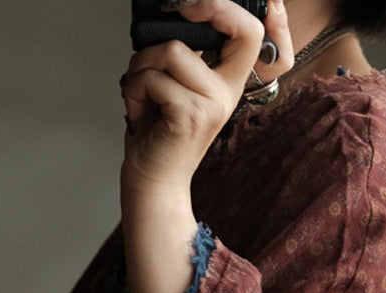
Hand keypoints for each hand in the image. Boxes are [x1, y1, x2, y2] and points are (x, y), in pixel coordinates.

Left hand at [120, 0, 293, 199]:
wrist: (153, 181)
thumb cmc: (158, 134)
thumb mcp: (177, 86)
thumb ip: (184, 56)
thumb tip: (173, 16)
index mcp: (227, 81)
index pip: (250, 31)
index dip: (225, 8)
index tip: (192, 8)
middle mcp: (225, 92)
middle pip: (213, 29)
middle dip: (174, 29)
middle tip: (154, 52)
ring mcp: (211, 104)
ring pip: (171, 51)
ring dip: (141, 67)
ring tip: (140, 93)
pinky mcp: (189, 116)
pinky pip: (153, 78)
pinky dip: (134, 89)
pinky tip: (138, 110)